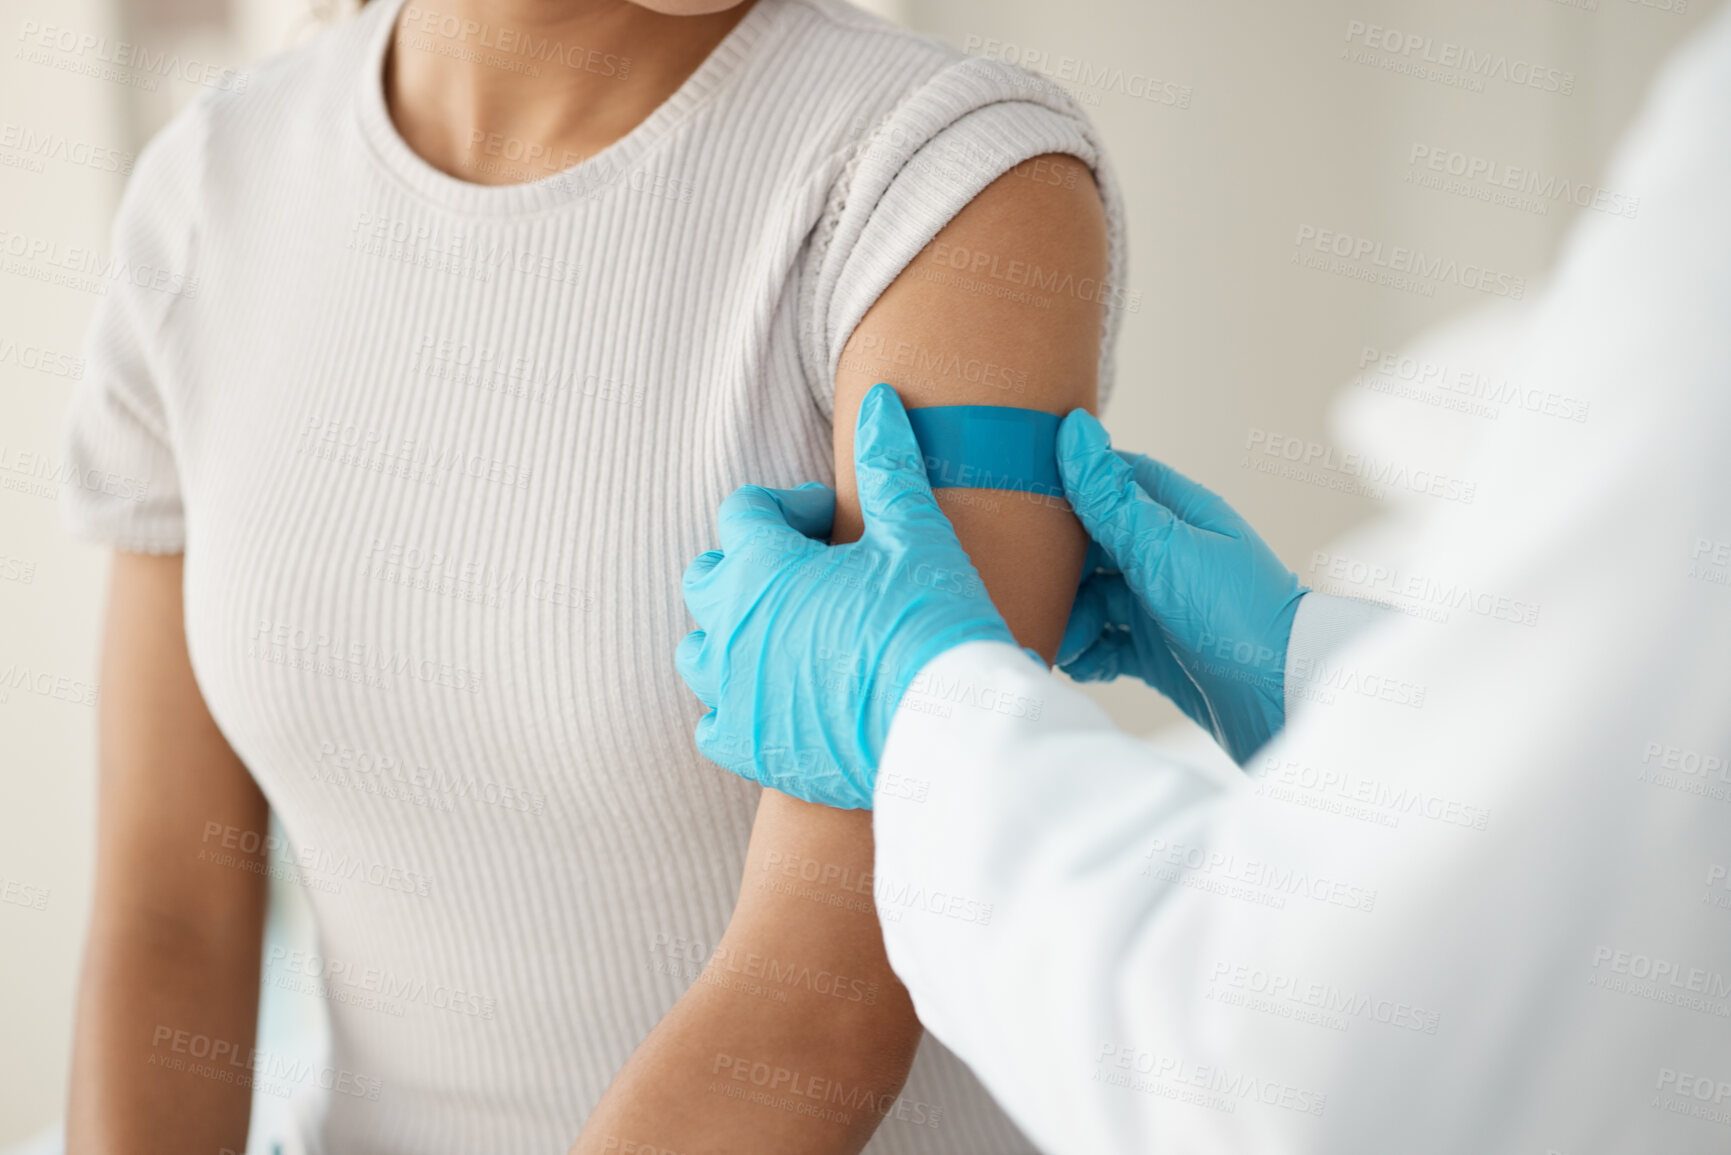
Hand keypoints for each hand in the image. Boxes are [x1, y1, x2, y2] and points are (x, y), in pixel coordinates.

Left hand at [676, 384, 1019, 808]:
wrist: (948, 730)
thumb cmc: (932, 623)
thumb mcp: (918, 533)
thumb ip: (889, 465)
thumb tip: (879, 403)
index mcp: (760, 567)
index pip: (744, 512)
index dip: (791, 508)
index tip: (833, 523)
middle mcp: (729, 628)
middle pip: (710, 577)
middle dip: (752, 565)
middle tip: (812, 574)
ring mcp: (731, 693)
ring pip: (699, 651)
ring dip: (733, 635)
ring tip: (790, 637)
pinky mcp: (748, 749)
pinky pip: (712, 723)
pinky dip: (736, 707)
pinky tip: (779, 700)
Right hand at [1054, 410, 1306, 763]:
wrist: (1285, 701)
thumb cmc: (1237, 614)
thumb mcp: (1165, 548)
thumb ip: (1111, 498)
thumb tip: (1074, 429)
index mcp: (1176, 514)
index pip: (1108, 481)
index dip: (1063, 486)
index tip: (1016, 497)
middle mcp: (1167, 554)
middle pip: (1091, 544)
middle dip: (1056, 565)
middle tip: (1026, 584)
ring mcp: (1161, 603)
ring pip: (1093, 597)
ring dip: (1069, 615)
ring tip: (1060, 637)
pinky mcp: (1157, 652)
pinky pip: (1106, 643)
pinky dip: (1087, 652)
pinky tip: (1079, 662)